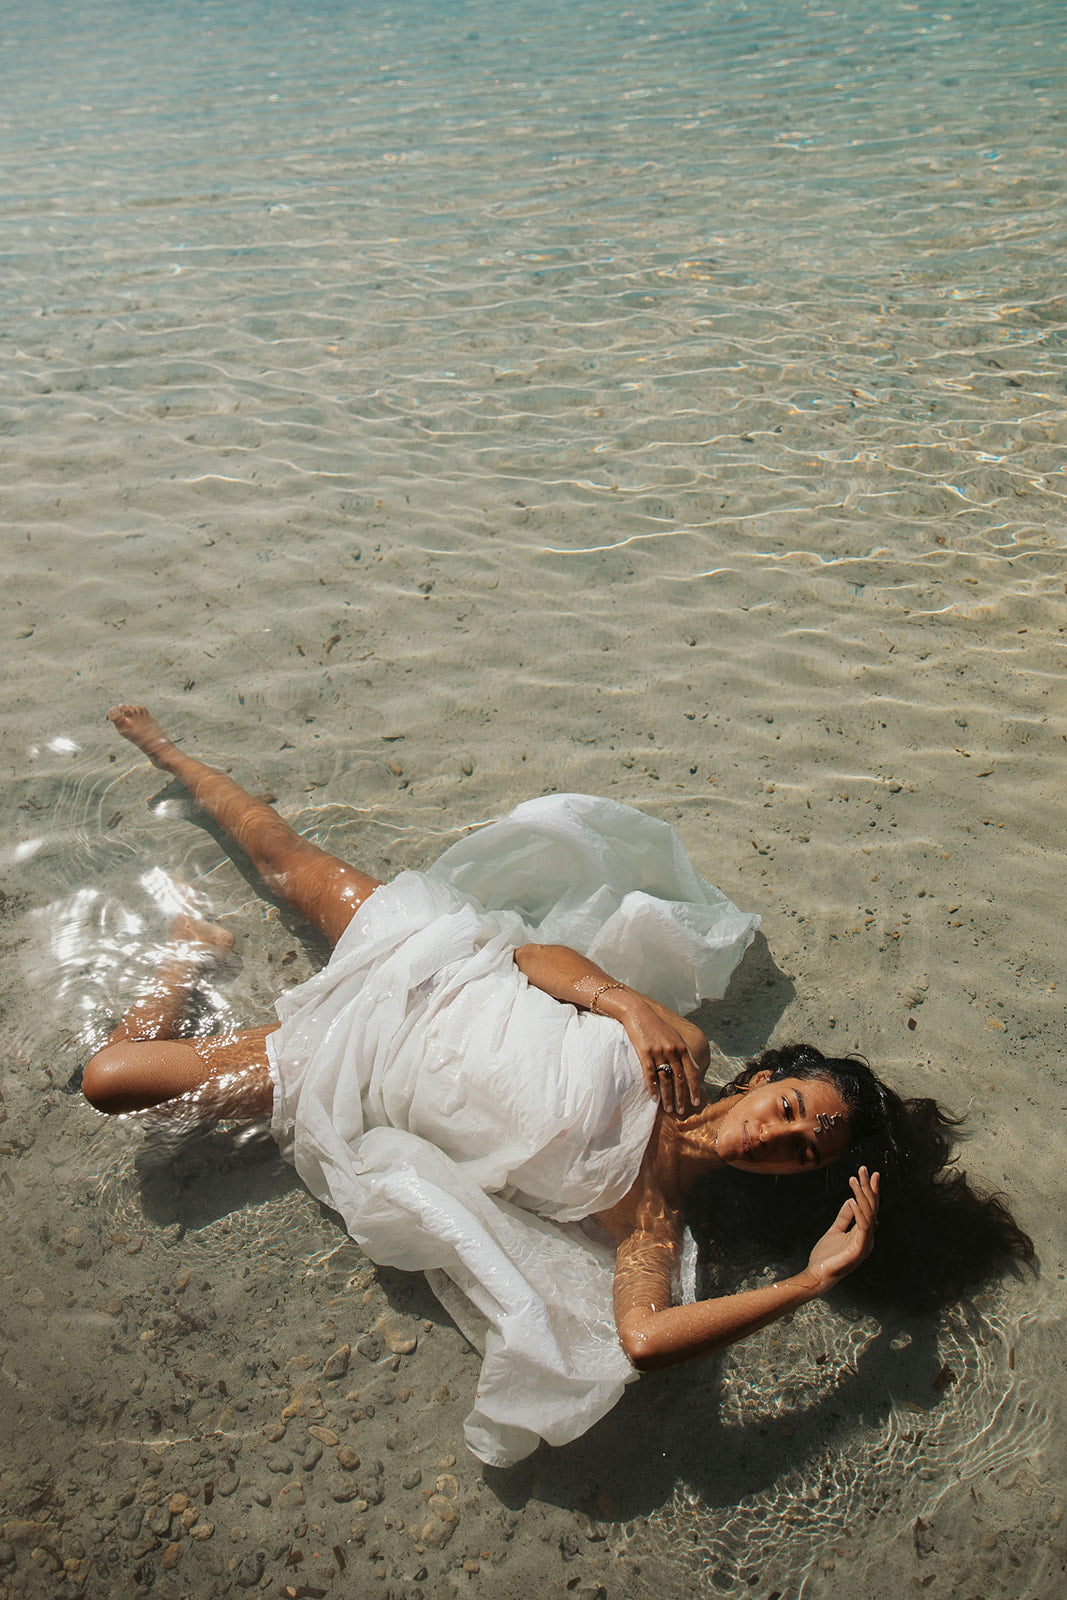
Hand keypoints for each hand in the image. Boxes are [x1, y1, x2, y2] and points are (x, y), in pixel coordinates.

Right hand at [611, 995, 703, 1114]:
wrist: (639, 1013)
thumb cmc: (658, 1027)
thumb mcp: (676, 1037)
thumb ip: (687, 1054)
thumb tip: (697, 1070)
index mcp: (682, 1047)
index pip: (691, 1073)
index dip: (694, 1089)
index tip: (696, 1103)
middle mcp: (672, 1050)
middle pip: (679, 1079)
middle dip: (681, 1097)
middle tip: (681, 1112)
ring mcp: (659, 1052)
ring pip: (665, 1079)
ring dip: (668, 1096)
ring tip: (669, 1109)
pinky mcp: (645, 1053)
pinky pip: (650, 1074)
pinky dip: (653, 1088)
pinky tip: (654, 1099)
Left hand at [802, 1167, 880, 1293]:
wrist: (817, 1275)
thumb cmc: (826, 1256)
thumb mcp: (835, 1231)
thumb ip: (844, 1217)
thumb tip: (851, 1200)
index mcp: (863, 1234)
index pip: (870, 1208)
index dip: (870, 1190)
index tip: (869, 1173)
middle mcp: (867, 1238)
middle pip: (872, 1208)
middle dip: (868, 1187)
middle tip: (864, 1169)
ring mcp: (865, 1245)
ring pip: (868, 1214)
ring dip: (861, 1195)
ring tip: (854, 1179)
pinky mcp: (859, 1250)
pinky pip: (862, 1227)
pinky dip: (858, 1212)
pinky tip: (852, 1199)